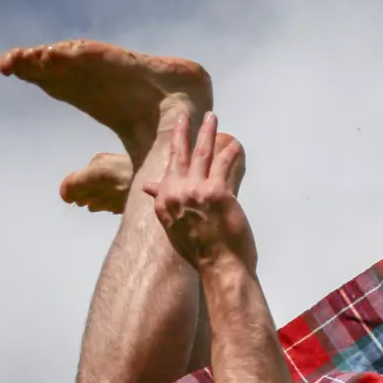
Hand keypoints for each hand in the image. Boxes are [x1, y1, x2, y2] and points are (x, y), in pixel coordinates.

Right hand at [143, 111, 255, 274]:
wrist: (220, 268)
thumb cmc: (201, 253)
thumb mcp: (174, 228)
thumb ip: (163, 203)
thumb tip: (147, 186)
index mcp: (164, 202)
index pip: (169, 166)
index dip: (175, 146)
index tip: (178, 130)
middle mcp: (176, 193)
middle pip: (181, 154)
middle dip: (184, 131)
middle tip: (187, 114)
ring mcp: (196, 191)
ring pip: (202, 153)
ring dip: (208, 133)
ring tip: (212, 119)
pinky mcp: (217, 193)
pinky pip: (224, 164)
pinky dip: (230, 152)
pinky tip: (234, 143)